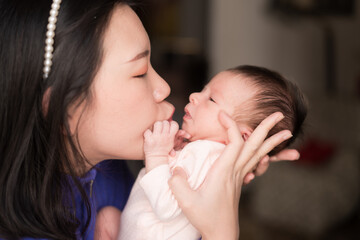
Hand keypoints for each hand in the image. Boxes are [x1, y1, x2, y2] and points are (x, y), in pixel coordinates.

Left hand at [144, 120, 178, 171]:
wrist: (156, 158)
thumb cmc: (163, 150)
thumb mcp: (172, 144)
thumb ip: (176, 137)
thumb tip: (189, 135)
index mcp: (170, 137)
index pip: (174, 124)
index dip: (172, 123)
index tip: (169, 126)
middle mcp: (164, 136)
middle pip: (165, 122)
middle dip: (163, 124)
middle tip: (161, 128)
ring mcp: (156, 137)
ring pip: (157, 123)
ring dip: (156, 125)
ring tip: (155, 129)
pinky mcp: (149, 139)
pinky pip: (148, 130)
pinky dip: (147, 132)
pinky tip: (149, 135)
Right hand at [168, 111, 291, 239]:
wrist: (221, 233)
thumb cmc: (205, 217)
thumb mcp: (186, 201)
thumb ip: (178, 182)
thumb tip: (176, 168)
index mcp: (224, 172)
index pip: (234, 143)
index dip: (231, 126)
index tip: (222, 114)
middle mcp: (235, 172)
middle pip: (254, 146)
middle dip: (267, 128)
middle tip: (279, 114)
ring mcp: (239, 176)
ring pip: (258, 154)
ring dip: (271, 141)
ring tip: (285, 131)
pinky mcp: (238, 181)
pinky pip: (254, 163)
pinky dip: (263, 153)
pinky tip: (266, 152)